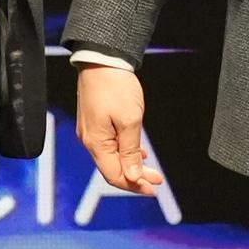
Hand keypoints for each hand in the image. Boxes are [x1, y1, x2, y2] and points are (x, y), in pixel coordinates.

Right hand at [71, 60, 161, 195]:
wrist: (101, 59)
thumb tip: (131, 175)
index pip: (114, 175)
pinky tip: (138, 152)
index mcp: (97, 143)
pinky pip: (110, 144)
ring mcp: (92, 131)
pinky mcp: (95, 122)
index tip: (153, 188)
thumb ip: (130, 151)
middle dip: (136, 177)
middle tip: (157, 180)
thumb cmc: (115, 87)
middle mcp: (91, 141)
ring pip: (112, 157)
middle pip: (113, 168)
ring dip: (132, 164)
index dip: (134, 185)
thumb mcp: (129, 121)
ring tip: (151, 168)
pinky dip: (125, 151)